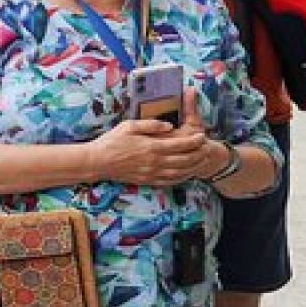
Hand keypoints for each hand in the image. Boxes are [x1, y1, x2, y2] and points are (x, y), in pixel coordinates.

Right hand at [95, 87, 212, 185]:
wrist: (98, 162)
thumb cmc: (112, 141)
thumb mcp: (130, 126)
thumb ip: (151, 125)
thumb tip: (169, 126)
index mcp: (152, 146)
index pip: (180, 144)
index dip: (194, 141)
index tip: (202, 136)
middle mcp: (155, 162)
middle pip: (184, 160)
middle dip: (198, 154)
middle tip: (207, 149)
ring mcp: (152, 173)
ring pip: (180, 172)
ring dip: (193, 167)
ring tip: (202, 161)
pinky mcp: (147, 180)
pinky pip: (169, 181)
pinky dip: (181, 178)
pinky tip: (186, 174)